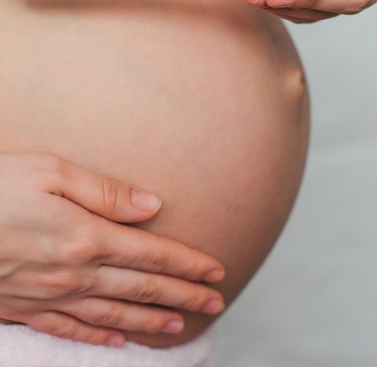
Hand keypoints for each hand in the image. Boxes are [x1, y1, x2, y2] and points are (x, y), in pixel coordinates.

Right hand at [0, 153, 223, 346]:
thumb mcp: (51, 172)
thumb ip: (106, 192)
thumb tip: (152, 206)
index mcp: (86, 236)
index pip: (152, 254)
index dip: (187, 263)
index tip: (216, 271)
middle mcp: (75, 273)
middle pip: (142, 287)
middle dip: (183, 295)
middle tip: (216, 303)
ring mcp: (50, 296)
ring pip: (115, 313)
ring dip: (152, 320)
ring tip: (181, 326)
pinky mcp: (26, 309)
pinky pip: (73, 330)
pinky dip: (101, 335)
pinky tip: (119, 340)